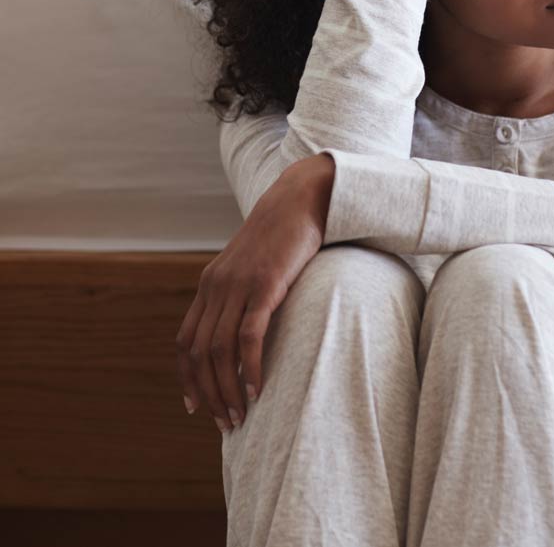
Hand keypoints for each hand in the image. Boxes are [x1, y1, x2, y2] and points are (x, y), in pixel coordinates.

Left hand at [175, 152, 334, 431]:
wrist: (302, 198)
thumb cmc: (286, 234)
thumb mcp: (255, 265)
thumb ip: (244, 291)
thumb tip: (246, 326)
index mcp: (210, 284)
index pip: (185, 341)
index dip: (187, 378)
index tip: (196, 407)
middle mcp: (217, 286)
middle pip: (198, 353)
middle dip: (207, 394)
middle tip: (224, 422)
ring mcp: (239, 285)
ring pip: (219, 351)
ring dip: (227, 389)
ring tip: (240, 414)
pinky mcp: (265, 285)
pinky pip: (249, 336)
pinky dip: (250, 367)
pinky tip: (258, 388)